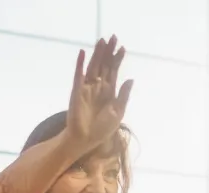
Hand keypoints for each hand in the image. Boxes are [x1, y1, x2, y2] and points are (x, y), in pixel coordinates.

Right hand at [65, 35, 132, 150]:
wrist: (85, 139)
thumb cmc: (102, 129)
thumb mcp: (118, 112)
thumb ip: (123, 95)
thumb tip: (130, 79)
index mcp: (109, 92)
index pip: (113, 71)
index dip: (117, 59)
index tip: (122, 47)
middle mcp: (98, 86)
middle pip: (104, 65)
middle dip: (108, 52)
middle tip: (113, 37)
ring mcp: (87, 87)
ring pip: (93, 66)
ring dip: (97, 54)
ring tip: (102, 40)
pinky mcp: (77, 91)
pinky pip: (79, 75)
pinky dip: (80, 64)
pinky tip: (82, 52)